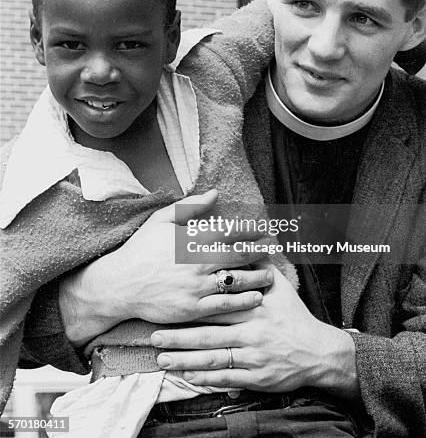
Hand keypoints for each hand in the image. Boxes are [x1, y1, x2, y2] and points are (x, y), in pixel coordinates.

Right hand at [59, 190, 272, 345]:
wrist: (120, 284)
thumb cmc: (141, 249)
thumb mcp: (161, 220)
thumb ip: (189, 207)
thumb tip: (214, 194)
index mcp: (191, 239)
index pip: (230, 231)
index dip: (251, 230)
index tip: (264, 229)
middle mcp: (197, 262)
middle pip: (239, 255)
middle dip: (259, 251)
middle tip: (274, 249)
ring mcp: (196, 287)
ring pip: (236, 281)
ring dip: (257, 277)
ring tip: (270, 275)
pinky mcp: (192, 308)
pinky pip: (225, 305)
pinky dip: (243, 301)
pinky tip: (256, 298)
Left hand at [152, 264, 359, 397]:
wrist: (318, 351)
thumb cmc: (295, 315)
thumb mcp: (281, 287)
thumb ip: (260, 266)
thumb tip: (245, 241)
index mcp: (254, 309)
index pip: (219, 306)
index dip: (193, 306)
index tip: (170, 304)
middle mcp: (252, 333)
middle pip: (209, 335)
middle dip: (180, 336)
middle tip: (154, 335)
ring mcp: (253, 357)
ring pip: (213, 359)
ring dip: (185, 360)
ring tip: (162, 359)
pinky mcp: (256, 378)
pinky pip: (226, 379)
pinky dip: (206, 379)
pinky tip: (188, 377)